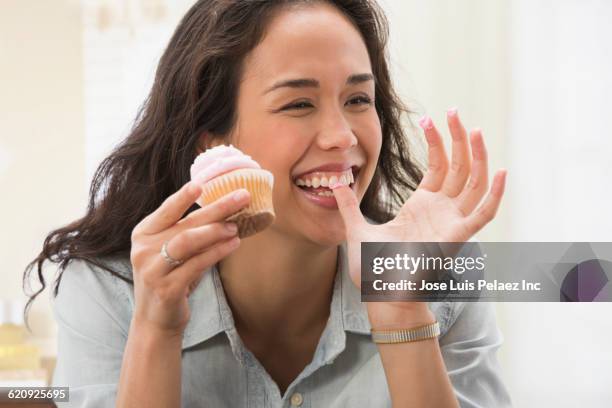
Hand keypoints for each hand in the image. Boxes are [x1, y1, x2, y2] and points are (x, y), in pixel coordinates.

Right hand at [129, 182, 249, 336]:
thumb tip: (225, 208)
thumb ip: (189, 231)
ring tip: (236, 225)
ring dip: (215, 231)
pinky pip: (196, 265)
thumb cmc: (171, 278)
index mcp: (144, 233)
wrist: (155, 321)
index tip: (203, 183)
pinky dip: (217, 252)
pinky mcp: (167, 288)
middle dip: (216, 208)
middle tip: (241, 196)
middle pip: (184, 223)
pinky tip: (233, 244)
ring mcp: (153, 269)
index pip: (166, 209)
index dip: (183, 196)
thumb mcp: (173, 252)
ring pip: (187, 241)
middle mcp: (143, 249)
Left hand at [332, 110, 505, 324]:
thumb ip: (348, 205)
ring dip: (476, 155)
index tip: (428, 119)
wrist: (381, 295)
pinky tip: (499, 170)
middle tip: (454, 111)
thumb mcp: (356, 230)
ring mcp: (452, 221)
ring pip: (473, 182)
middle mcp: (441, 210)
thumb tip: (332, 182)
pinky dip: (494, 195)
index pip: (437, 165)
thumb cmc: (373, 269)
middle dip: (459, 138)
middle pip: (459, 166)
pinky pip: (483, 214)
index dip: (436, 141)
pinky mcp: (457, 237)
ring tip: (473, 128)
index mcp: (422, 205)